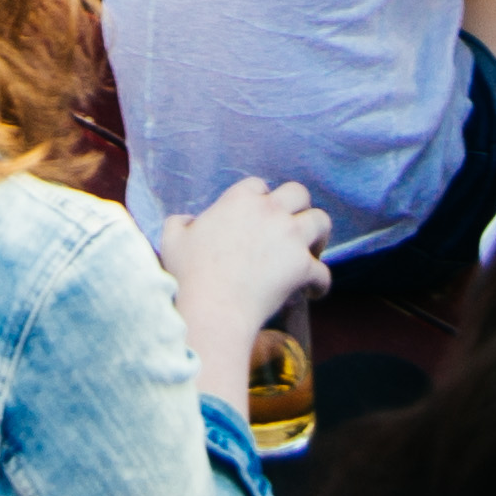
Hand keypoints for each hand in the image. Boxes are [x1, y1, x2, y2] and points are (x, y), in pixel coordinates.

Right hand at [157, 175, 334, 401]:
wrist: (212, 309)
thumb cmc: (189, 276)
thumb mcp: (172, 240)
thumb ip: (179, 223)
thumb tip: (188, 221)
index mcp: (239, 199)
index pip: (258, 186)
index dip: (260, 201)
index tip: (258, 218)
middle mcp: (270, 211)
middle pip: (298, 193)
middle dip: (298, 209)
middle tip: (292, 230)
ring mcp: (290, 237)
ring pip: (322, 221)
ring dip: (318, 237)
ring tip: (311, 253)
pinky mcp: (303, 266)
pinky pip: (323, 271)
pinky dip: (319, 283)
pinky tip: (311, 292)